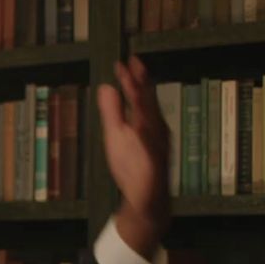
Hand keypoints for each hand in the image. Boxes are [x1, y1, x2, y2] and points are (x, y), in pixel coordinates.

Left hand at [96, 56, 170, 259]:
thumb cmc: (133, 166)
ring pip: (152, 123)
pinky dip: (147, 139)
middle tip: (133, 63)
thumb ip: (112, 112)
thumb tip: (107, 87)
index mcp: (145, 122)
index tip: (122, 62)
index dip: (130, 80)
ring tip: (136, 87)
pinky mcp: (155, 167)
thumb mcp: (116, 135)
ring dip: (145, 105)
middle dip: (140, 85)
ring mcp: (157, 148)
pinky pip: (152, 151)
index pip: (138, 96)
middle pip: (147, 104)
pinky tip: (139, 128)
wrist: (147, 200)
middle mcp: (155, 131)